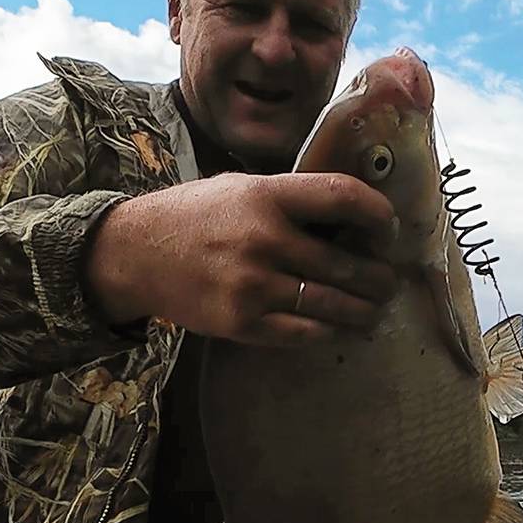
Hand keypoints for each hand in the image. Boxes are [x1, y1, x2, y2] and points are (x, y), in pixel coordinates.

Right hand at [85, 172, 397, 345]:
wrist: (134, 254)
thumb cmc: (195, 216)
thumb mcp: (242, 188)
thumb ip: (291, 199)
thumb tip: (353, 215)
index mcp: (267, 196)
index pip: (343, 197)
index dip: (378, 215)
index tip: (387, 229)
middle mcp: (264, 239)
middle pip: (348, 263)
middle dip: (379, 278)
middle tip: (388, 282)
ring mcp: (252, 285)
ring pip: (333, 305)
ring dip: (363, 311)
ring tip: (374, 311)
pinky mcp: (241, 323)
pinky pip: (303, 334)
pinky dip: (328, 332)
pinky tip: (337, 328)